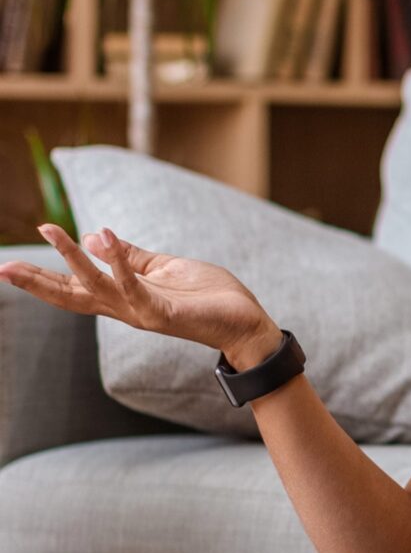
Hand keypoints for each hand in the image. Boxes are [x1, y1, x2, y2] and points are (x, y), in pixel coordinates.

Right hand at [0, 223, 276, 357]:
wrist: (245, 322)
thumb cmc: (207, 297)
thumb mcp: (163, 270)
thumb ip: (130, 257)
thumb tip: (93, 237)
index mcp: (123, 298)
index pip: (74, 288)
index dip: (42, 277)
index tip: (6, 266)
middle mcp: (126, 309)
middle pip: (72, 295)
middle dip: (37, 281)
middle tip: (2, 268)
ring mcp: (142, 312)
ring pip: (97, 287)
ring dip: (72, 258)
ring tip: (50, 230)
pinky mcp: (164, 312)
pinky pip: (134, 286)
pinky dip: (118, 263)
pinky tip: (102, 237)